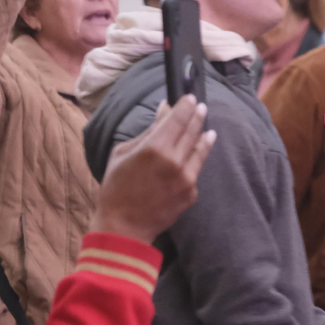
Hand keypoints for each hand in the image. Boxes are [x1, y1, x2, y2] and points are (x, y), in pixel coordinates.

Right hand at [90, 96, 215, 244]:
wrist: (124, 226)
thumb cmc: (116, 187)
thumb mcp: (123, 152)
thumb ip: (148, 131)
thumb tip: (164, 110)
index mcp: (155, 148)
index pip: (178, 118)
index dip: (186, 106)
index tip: (190, 98)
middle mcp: (175, 161)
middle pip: (193, 131)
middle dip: (198, 117)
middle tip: (201, 107)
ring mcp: (187, 179)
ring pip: (200, 151)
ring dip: (205, 137)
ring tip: (208, 129)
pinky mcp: (192, 193)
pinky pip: (195, 171)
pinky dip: (195, 162)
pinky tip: (196, 155)